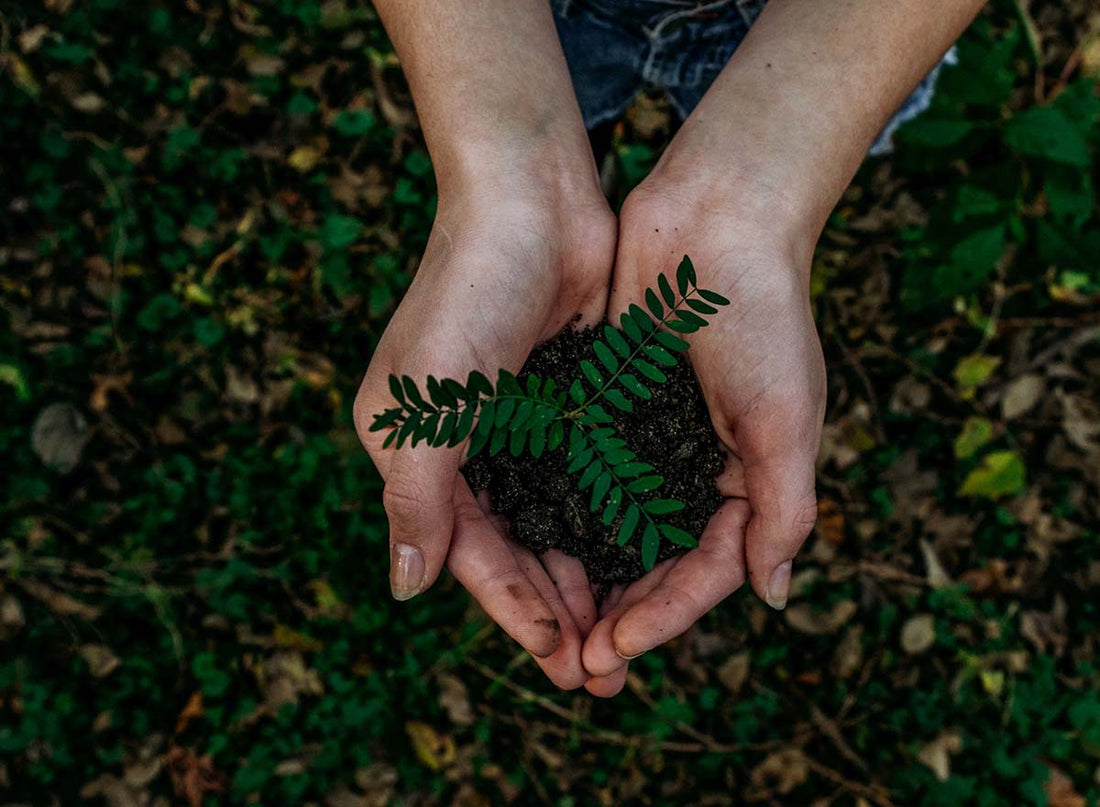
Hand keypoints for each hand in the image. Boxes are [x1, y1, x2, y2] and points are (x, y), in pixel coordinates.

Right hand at [354, 172, 617, 688]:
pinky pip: (590, 479)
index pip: (470, 553)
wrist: (531, 199)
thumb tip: (406, 589)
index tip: (560, 660)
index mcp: (420, 453)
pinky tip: (642, 559)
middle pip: (516, 550)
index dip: (514, 610)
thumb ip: (416, 499)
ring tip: (626, 634)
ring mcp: (522, 425)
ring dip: (588, 577)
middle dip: (556, 610)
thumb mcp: (425, 405)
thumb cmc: (466, 294)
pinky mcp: (570, 401)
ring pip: (558, 523)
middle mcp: (469, 447)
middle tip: (602, 672)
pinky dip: (611, 521)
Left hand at [581, 172, 825, 688]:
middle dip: (619, 615)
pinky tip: (527, 546)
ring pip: (611, 528)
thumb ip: (783, 508)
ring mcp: (647, 439)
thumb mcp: (786, 418)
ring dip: (584, 578)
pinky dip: (559, 512)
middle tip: (576, 665)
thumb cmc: (763, 315)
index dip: (664, 616)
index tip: (615, 647)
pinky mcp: (606, 406)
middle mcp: (694, 468)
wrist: (716, 218)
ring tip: (548, 626)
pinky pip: (580, 472)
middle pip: (654, 563)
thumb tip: (773, 597)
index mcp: (746, 480)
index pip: (705, 571)